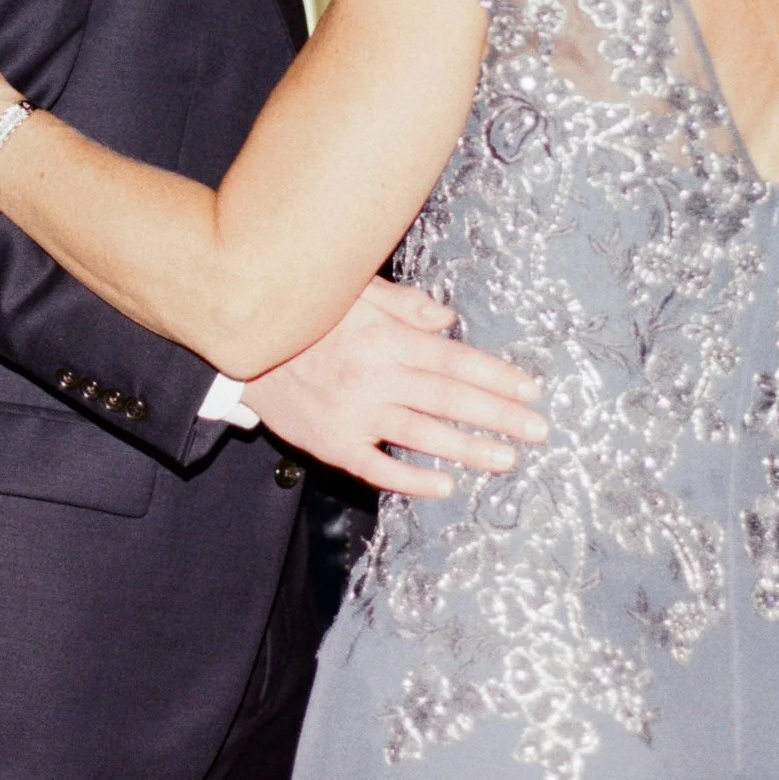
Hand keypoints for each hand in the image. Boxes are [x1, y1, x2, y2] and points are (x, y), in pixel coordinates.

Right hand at [241, 278, 548, 498]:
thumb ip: (403, 303)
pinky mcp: (332, 443)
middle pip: (449, 398)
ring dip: (469, 449)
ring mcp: (354, 414)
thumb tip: (448, 319)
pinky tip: (445, 486)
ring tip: (507, 459)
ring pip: (423, 435)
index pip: (454, 359)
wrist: (240, 349)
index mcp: (386, 339)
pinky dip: (412, 479)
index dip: (496, 375)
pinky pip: (377, 467)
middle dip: (499, 415)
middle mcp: (376, 377)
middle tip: (539, 430)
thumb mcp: (352, 293)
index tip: (531, 389)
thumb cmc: (304, 317)